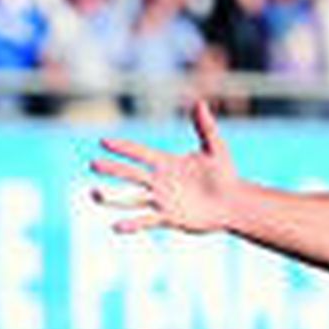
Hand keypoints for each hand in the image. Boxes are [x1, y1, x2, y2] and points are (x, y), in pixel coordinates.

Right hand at [91, 100, 238, 233]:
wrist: (235, 203)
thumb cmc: (226, 174)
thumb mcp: (216, 149)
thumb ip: (206, 127)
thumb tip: (200, 102)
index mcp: (167, 163)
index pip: (140, 153)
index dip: (124, 148)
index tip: (104, 142)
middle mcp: (160, 182)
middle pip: (131, 175)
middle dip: (112, 169)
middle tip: (93, 164)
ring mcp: (162, 200)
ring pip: (131, 199)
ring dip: (113, 198)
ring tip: (94, 194)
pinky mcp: (169, 218)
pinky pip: (146, 220)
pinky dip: (132, 224)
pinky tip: (117, 227)